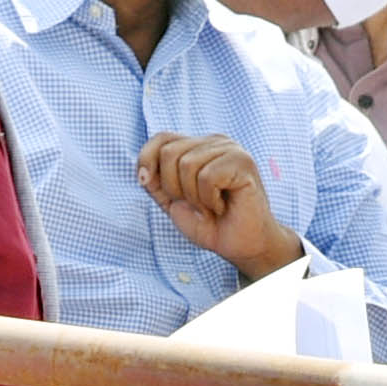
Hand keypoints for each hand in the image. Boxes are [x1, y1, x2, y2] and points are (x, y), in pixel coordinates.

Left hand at [137, 134, 304, 278]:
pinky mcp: (243, 162)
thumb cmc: (212, 225)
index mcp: (198, 147)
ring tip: (210, 207)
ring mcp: (231, 149)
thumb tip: (143, 170)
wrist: (243, 247)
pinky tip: (222, 207)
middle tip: (195, 205)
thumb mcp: (174, 203)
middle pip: (170, 152)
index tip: (147, 184)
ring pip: (187, 164)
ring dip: (194, 197)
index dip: (146, 159)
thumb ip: (156, 183)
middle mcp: (215, 142)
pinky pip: (207, 177)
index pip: (162, 138)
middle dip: (173, 187)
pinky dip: (209, 200)